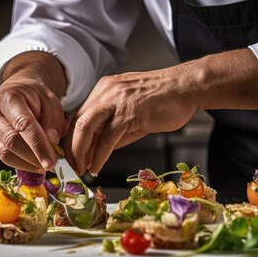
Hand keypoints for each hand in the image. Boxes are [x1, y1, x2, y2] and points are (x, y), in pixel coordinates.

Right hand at [0, 52, 66, 172]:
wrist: (16, 91)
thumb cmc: (34, 96)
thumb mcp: (50, 100)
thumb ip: (53, 120)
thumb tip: (52, 142)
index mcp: (8, 97)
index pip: (23, 124)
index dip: (38, 144)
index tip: (51, 160)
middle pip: (10, 140)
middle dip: (33, 157)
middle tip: (51, 164)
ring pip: (4, 152)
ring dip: (27, 163)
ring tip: (44, 165)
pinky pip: (3, 157)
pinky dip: (21, 164)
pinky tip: (34, 164)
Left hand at [64, 48, 257, 174]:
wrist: (187, 87)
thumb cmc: (164, 99)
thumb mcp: (131, 111)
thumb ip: (113, 128)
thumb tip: (98, 150)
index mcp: (104, 90)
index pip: (78, 115)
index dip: (70, 138)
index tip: (70, 155)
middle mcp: (105, 92)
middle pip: (76, 122)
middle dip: (70, 148)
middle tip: (72, 166)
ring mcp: (116, 101)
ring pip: (86, 128)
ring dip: (80, 152)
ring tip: (81, 169)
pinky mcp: (129, 112)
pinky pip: (108, 137)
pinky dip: (99, 155)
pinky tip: (97, 167)